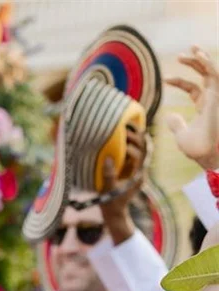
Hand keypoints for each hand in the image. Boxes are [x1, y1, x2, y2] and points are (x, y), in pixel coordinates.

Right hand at [100, 125, 147, 243]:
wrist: (115, 213)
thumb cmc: (111, 203)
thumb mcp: (108, 191)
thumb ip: (108, 176)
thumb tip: (108, 158)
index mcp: (138, 176)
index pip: (141, 156)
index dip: (134, 146)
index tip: (124, 141)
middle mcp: (141, 170)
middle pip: (144, 149)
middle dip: (137, 137)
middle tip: (126, 127)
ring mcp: (138, 169)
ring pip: (143, 148)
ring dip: (137, 137)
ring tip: (128, 125)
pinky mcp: (133, 168)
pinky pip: (136, 152)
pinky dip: (133, 142)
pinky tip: (125, 134)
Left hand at [166, 47, 218, 170]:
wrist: (208, 155)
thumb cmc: (198, 149)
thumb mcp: (182, 136)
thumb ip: (176, 125)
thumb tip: (169, 116)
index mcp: (205, 106)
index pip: (193, 88)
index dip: (180, 81)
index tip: (165, 78)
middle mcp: (212, 98)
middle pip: (204, 75)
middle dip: (194, 63)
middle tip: (181, 54)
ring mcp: (216, 96)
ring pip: (211, 71)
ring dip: (201, 59)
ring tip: (191, 48)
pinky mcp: (217, 95)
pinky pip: (213, 74)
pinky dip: (206, 64)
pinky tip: (198, 55)